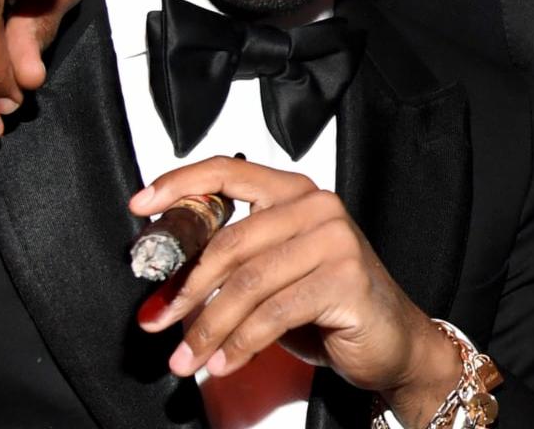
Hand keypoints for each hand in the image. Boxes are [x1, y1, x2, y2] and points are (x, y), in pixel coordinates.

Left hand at [133, 157, 459, 425]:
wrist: (393, 342)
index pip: (228, 173)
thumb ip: (233, 265)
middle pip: (229, 241)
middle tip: (158, 320)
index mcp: (294, 193)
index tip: (141, 207)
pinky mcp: (345, 278)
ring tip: (190, 358)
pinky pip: (273, 313)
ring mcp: (335, 240)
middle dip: (185, 289)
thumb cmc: (331, 307)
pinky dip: (241, 344)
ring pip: (246, 283)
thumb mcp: (273, 277)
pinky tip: (227, 361)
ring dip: (208, 328)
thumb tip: (167, 285)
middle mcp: (317, 207)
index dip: (179, 186)